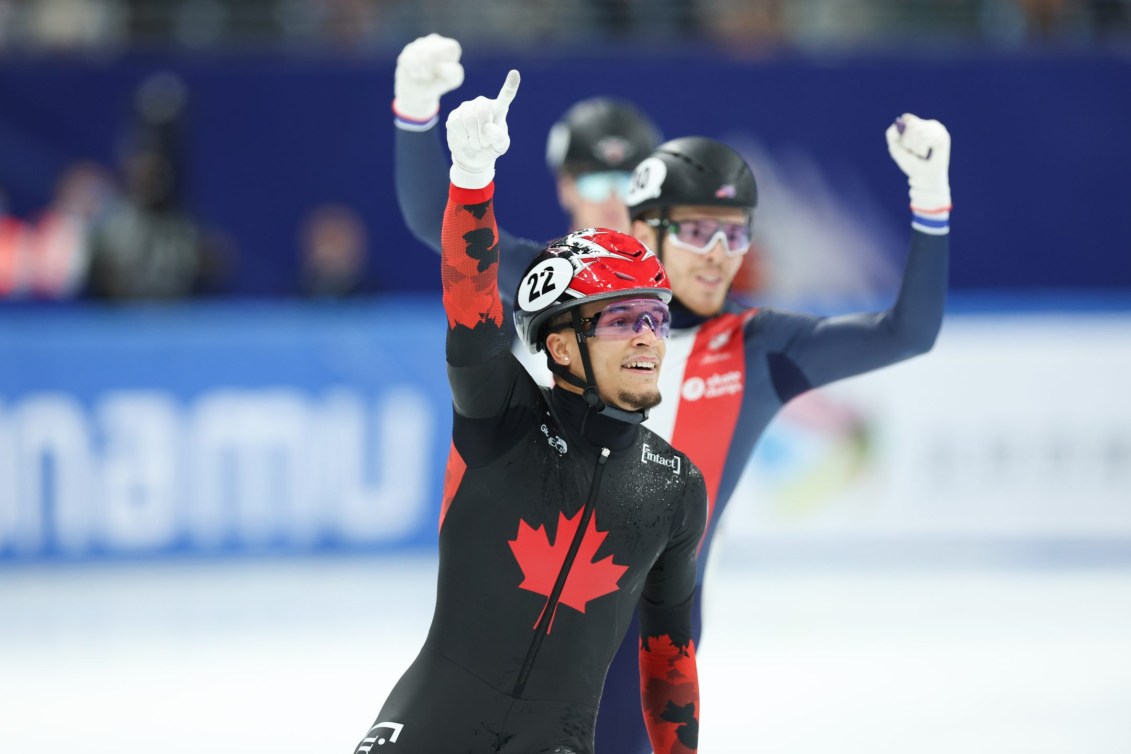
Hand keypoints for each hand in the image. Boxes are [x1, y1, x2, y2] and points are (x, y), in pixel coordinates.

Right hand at [393, 33, 464, 122]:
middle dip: (429, 62)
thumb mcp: (450, 82)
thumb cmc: (438, 86)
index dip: (444, 60)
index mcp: (449, 50)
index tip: (438, 72)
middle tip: (426, 74)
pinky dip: (410, 67)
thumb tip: (442, 67)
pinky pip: (408, 56)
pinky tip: (412, 74)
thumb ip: (453, 74)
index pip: (451, 48)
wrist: (418, 95)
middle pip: (433, 47)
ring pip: (419, 50)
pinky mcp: (408, 52)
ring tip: (420, 76)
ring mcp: (420, 46)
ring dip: (419, 65)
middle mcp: (435, 43)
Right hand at [446, 70, 520, 188]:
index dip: (510, 85)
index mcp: (498, 109)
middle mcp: (482, 104)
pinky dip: (463, 137)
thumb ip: (499, 138)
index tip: (515, 73)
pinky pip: (457, 124)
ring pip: (468, 119)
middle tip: (484, 143)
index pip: (505, 96)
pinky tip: (465, 140)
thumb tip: (487, 128)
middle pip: (483, 111)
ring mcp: (467, 108)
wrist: (473, 157)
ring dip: (474, 138)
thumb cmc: (490, 147)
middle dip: (483, 132)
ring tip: (476, 143)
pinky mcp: (454, 115)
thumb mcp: (500, 146)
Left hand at [886, 113, 950, 211]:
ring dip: (916, 148)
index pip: (906, 120)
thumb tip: (903, 118)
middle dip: (909, 143)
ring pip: (917, 132)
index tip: (908, 147)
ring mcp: (938, 129)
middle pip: (911, 126)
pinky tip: (926, 154)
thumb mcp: (897, 149)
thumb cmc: (912, 164)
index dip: (903, 137)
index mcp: (921, 124)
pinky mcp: (943, 136)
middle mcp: (931, 124)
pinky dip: (921, 149)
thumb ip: (893, 134)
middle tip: (916, 153)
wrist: (925, 179)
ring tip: (921, 154)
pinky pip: (925, 138)